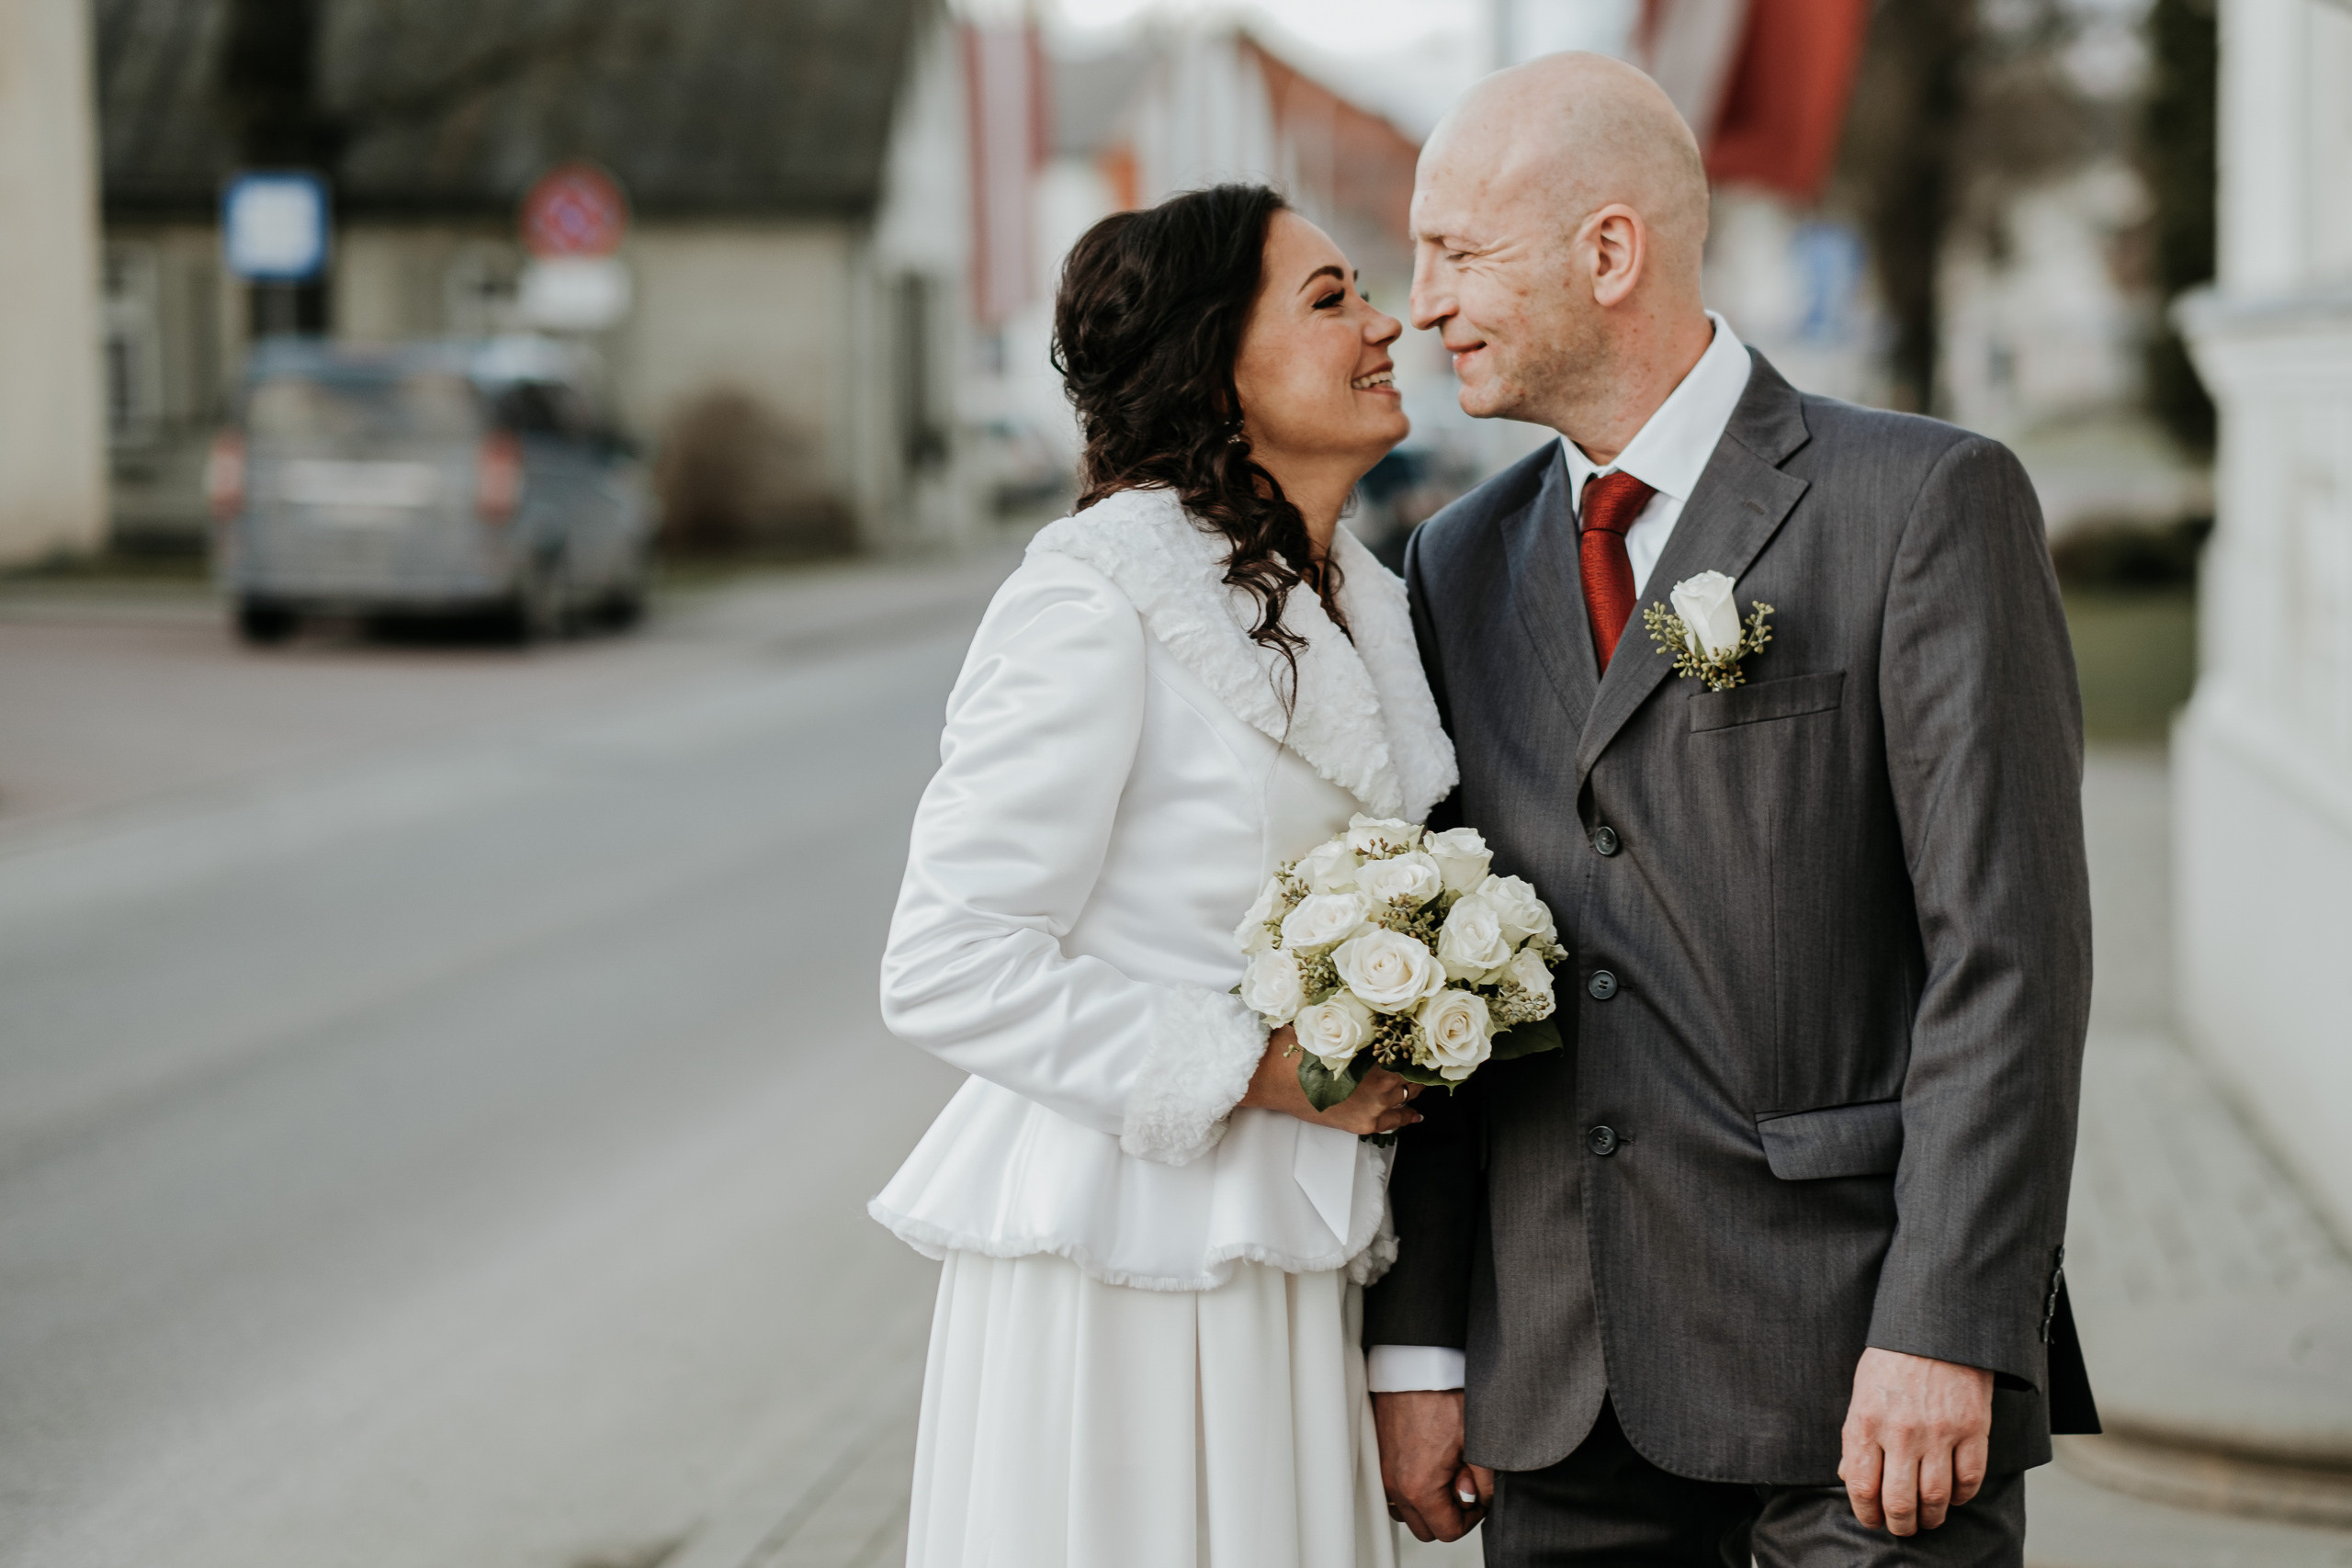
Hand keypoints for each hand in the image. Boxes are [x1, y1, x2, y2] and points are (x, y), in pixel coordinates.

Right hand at [1239, 1027, 1422, 1135]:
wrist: (1272, 1078)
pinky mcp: (1363, 1123)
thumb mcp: (1329, 1022)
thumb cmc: (1297, 1049)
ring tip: (1418, 1081)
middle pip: (1413, 1073)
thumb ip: (1354, 1017)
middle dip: (1415, 1064)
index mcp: (1375, 1053)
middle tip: (1420, 1058)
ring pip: (1407, 1094)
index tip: (1422, 1037)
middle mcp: (1382, 1082)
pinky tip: (1414, 1112)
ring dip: (1411, 1087)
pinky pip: (1395, 1121)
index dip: (1417, 1042)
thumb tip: (1371, 1002)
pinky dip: (1407, 1115)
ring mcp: (1375, 1105)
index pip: (1411, 1048)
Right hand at [1373, 1389, 1492, 1541]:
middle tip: (1464, 1487)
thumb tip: (1478, 1498)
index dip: (1471, 1519)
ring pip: (1407, 1513)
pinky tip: (1427, 1467)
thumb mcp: (1475, 1441)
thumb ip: (1482, 1481)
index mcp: (1421, 1487)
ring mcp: (1383, 1473)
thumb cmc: (1441, 1396)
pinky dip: (1410, 1491)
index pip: (1448, 1531)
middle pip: (1426, 1528)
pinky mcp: (1378, 1459)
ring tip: (1445, 1477)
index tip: (1479, 1498)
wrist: (1414, 1366)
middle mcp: (1396, 1485)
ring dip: (1427, 1506)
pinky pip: (1394, 1493)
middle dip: (1449, 1516)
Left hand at [1839, 1348, 1993, 1535]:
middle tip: (1902, 1527)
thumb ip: (1855, 1438)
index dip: (1867, 1513)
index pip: (1862, 1487)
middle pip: (1899, 1501)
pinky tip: (1954, 1496)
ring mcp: (1939, 1432)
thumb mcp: (1861, 1394)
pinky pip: (1969, 1479)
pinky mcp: (1973, 1429)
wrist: (1935, 1328)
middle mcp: (1901, 1432)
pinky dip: (1961, 1496)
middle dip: (1899, 1524)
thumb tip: (1848, 1476)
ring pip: (1936, 1498)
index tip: (1872, 1519)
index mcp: (1866, 1422)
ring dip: (1931, 1517)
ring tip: (1928, 1518)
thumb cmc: (1892, 1360)